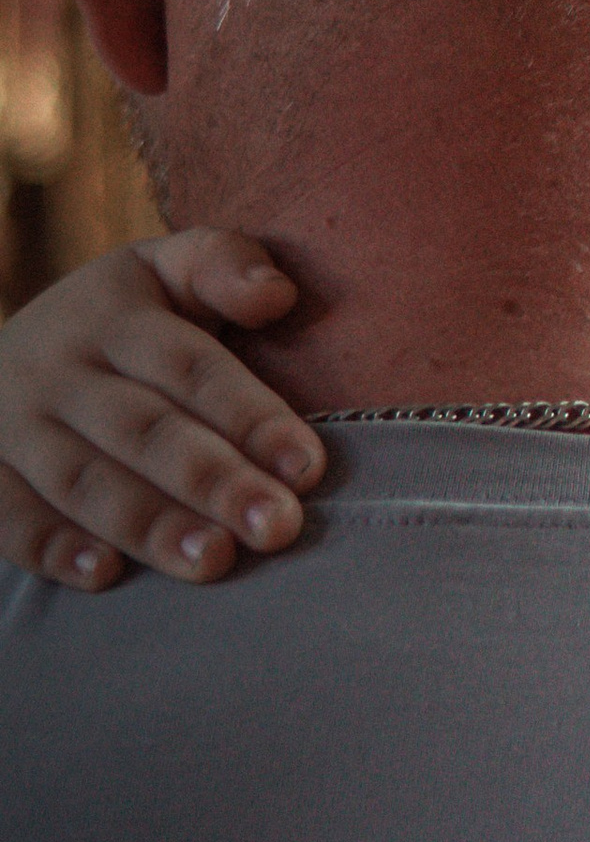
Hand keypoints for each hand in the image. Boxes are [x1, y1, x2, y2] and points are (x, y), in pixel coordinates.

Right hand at [0, 231, 323, 587]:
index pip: (189, 367)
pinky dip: (52, 548)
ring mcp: (15, 425)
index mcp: (115, 314)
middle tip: (275, 526)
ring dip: (148, 525)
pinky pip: (9, 515)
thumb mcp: (168, 271)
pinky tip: (104, 576)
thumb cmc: (126, 319)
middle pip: (142, 429)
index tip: (307, 465)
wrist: (12, 353)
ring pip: (82, 480)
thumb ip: (225, 265)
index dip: (249, 415)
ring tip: (213, 561)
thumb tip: (276, 294)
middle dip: (212, 480)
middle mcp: (58, 368)